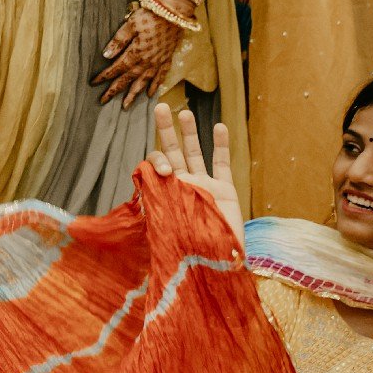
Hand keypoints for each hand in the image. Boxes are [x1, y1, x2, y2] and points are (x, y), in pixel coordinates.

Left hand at [93, 3, 180, 107]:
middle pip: (128, 79)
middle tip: (104, 101)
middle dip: (115, 90)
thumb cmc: (151, 15)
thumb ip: (119, 41)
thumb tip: (106, 55)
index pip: (117, 68)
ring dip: (133, 94)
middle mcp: (147, 62)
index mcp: (136, 53)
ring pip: (143, 82)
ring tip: (126, 105)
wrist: (175, 13)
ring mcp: (158, 62)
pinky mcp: (167, 60)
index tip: (94, 83)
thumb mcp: (131, 24)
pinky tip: (150, 95)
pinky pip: (160, 78)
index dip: (104, 76)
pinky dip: (155, 87)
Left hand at [147, 104, 242, 244]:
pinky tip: (219, 126)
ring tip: (185, 112)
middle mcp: (182, 187)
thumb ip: (157, 207)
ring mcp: (204, 187)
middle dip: (166, 130)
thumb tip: (147, 188)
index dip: (157, 160)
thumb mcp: (166, 227)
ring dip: (190, 133)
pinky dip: (221, 146)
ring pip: (196, 153)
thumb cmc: (190, 251)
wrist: (218, 265)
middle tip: (160, 107)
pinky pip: (222, 165)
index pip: (155, 166)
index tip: (166, 170)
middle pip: (172, 152)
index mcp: (164, 194)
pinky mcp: (225, 191)